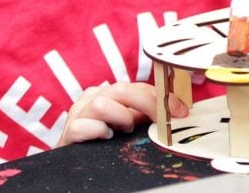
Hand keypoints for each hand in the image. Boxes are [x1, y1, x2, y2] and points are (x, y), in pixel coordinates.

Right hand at [60, 82, 187, 144]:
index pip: (137, 86)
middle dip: (148, 103)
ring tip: (125, 129)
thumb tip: (176, 111)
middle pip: (122, 90)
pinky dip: (99, 131)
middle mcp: (92, 98)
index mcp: (109, 93)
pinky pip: (83, 126)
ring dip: (120, 117)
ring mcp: (78, 114)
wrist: (74, 161)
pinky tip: (106, 137)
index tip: (180, 111)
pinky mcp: (68, 132)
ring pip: (101, 104)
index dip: (161, 97)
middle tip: (161, 120)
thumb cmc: (104, 141)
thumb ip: (146, 115)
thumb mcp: (128, 124)